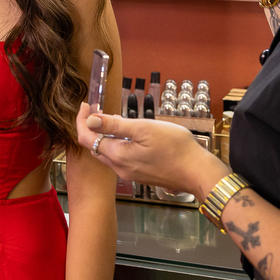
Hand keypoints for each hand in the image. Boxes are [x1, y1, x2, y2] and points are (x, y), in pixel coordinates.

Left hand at [75, 104, 227, 198]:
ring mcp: (130, 173)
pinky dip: (114, 144)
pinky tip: (123, 134)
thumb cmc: (175, 147)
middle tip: (94, 108)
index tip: (86, 104)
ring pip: (107, 153)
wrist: (197, 172)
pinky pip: (119, 158)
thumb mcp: (143, 129)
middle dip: (90, 128)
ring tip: (106, 117)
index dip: (82, 121)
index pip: (87, 139)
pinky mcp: (140, 174)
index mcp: (118, 156)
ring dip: (102, 136)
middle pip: (94, 148)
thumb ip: (115, 125)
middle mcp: (120, 168)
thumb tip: (90, 120)